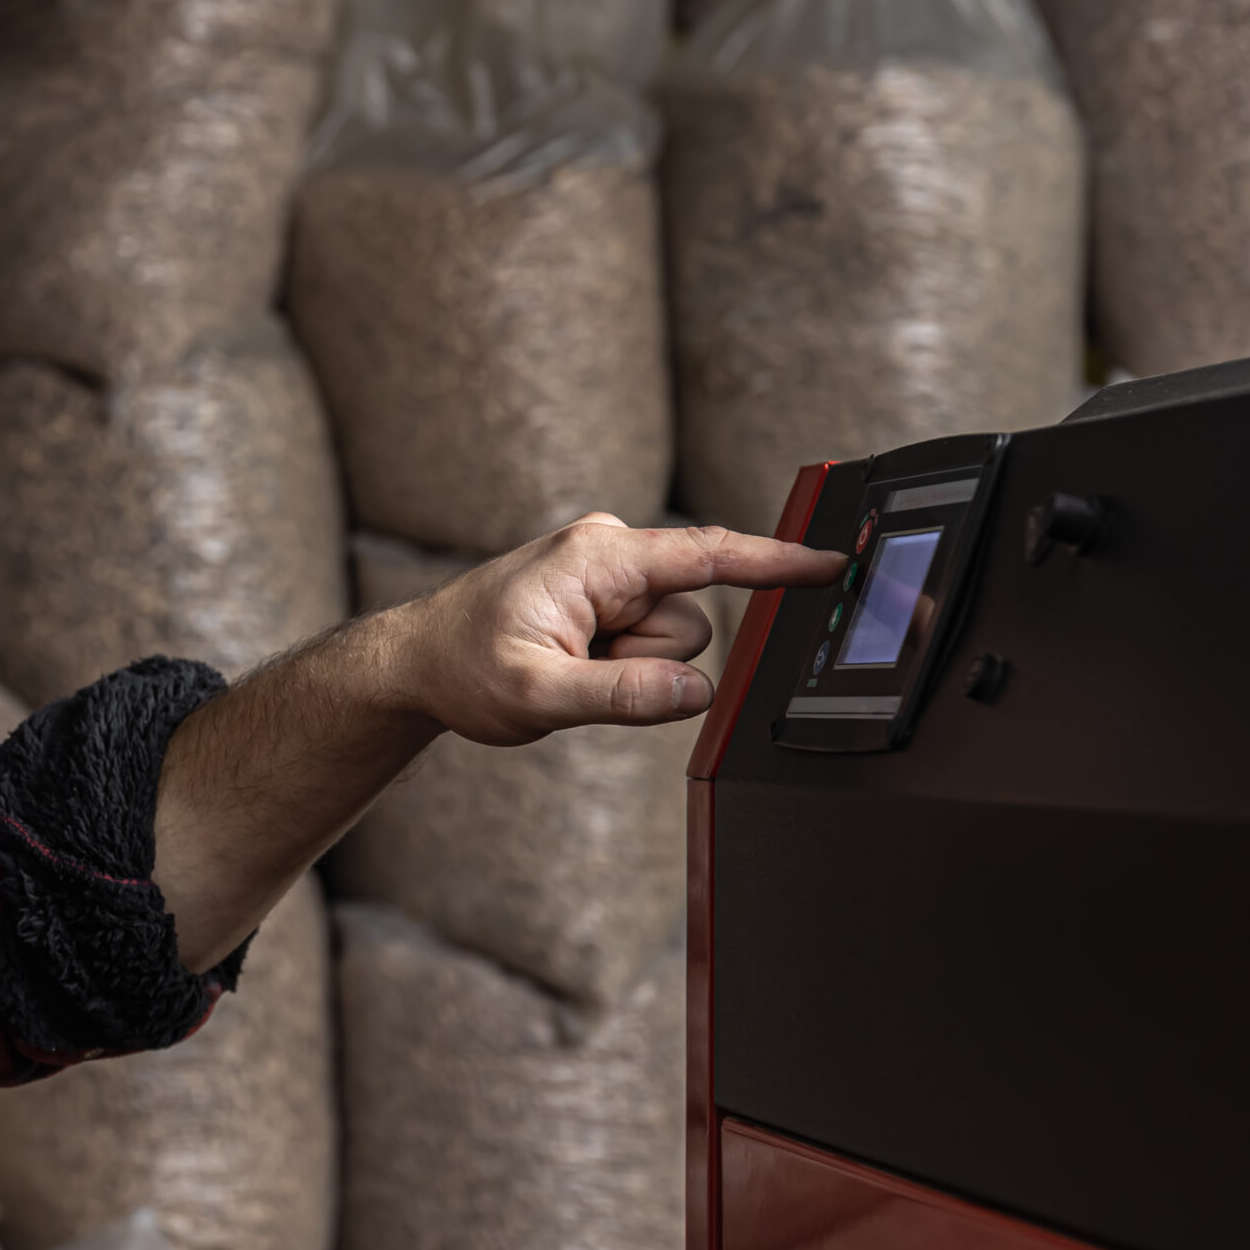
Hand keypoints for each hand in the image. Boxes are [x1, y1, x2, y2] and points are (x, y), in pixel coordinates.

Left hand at [390, 514, 844, 747]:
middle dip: (651, 661)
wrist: (418, 662)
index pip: (708, 555)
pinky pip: (650, 641)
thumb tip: (695, 690)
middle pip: (692, 618)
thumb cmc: (462, 667)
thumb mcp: (537, 694)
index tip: (831, 566)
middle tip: (579, 672)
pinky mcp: (606, 596)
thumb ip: (621, 695)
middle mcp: (610, 553)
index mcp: (597, 558)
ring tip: (568, 666)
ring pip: (675, 638)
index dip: (775, 563)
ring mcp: (608, 574)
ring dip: (632, 667)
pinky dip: (621, 664)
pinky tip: (573, 662)